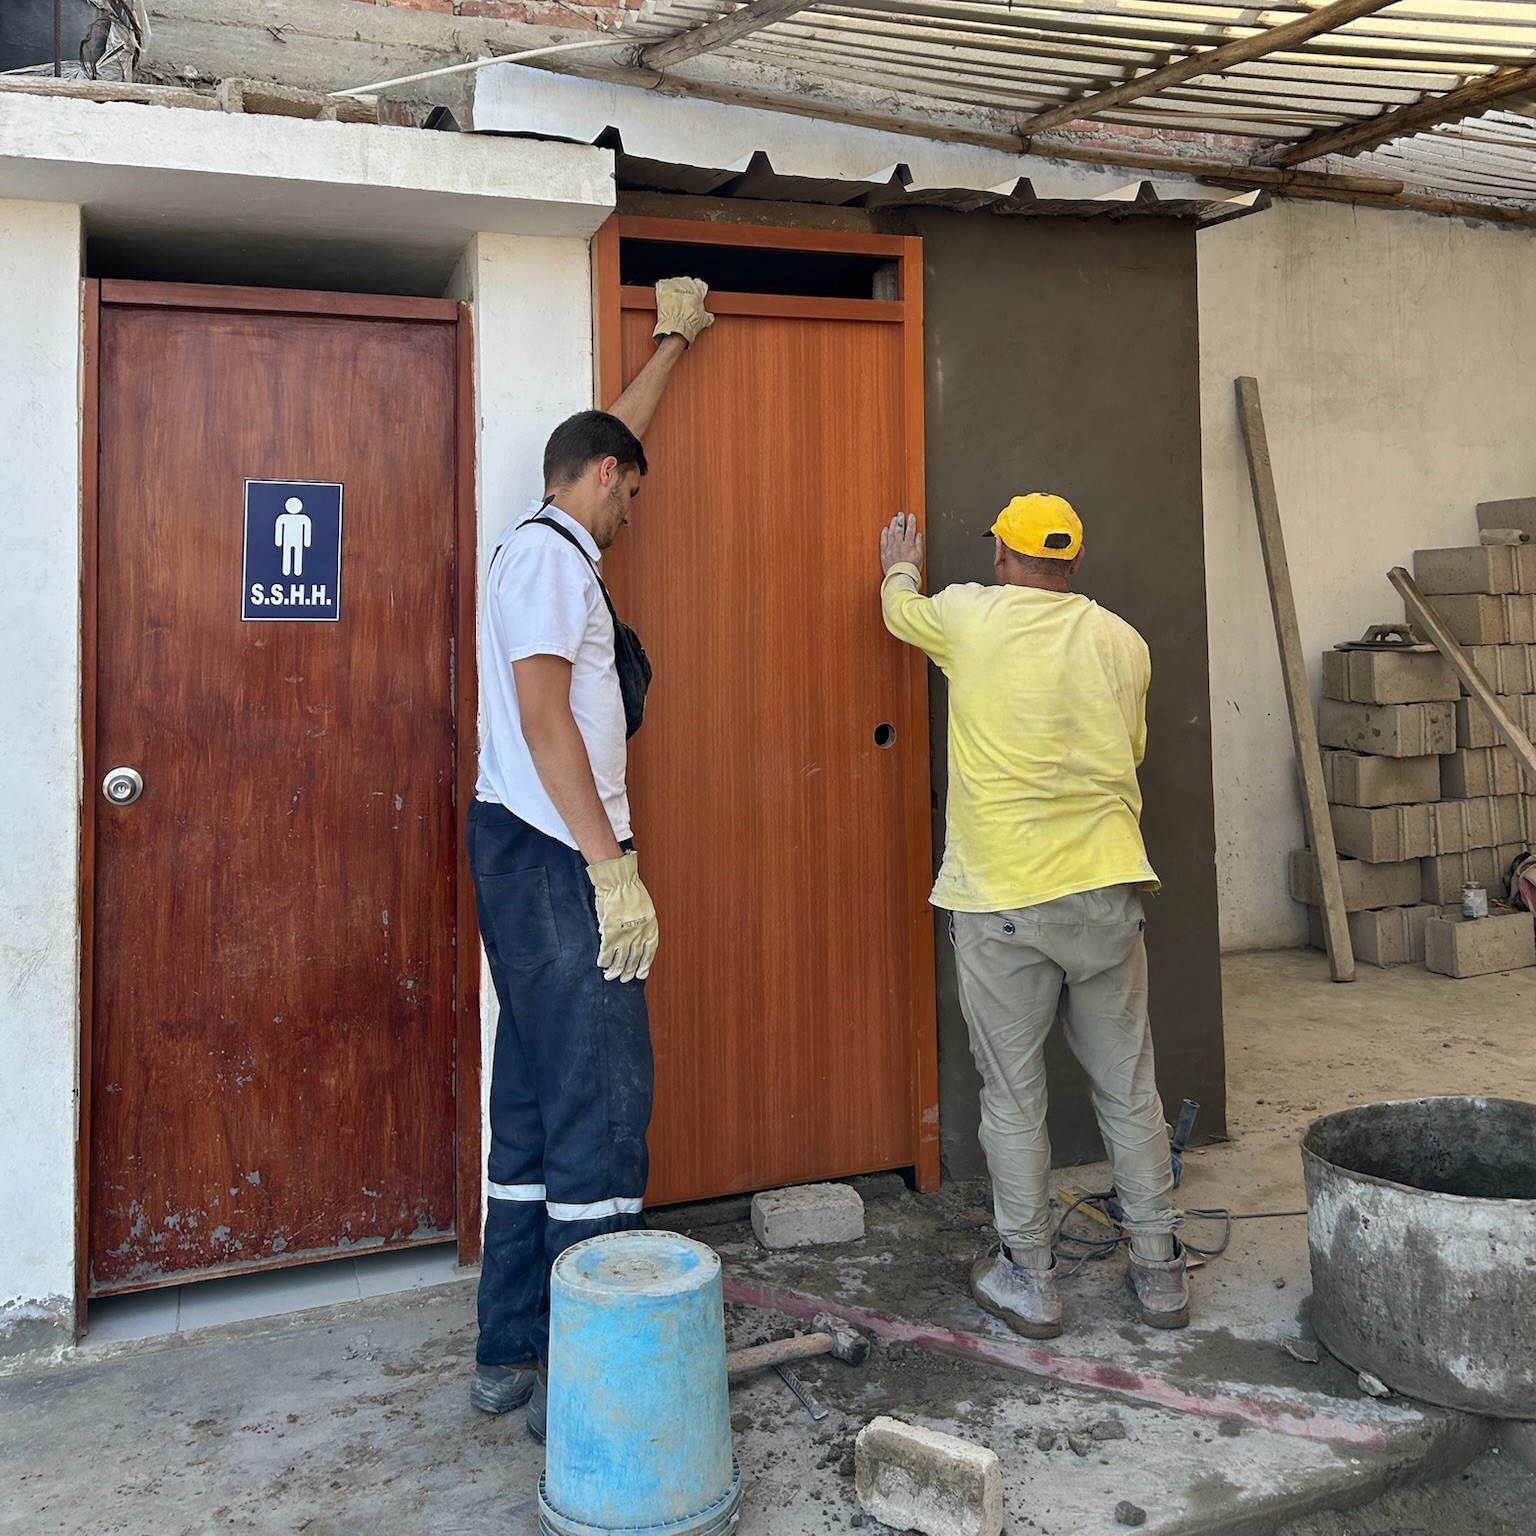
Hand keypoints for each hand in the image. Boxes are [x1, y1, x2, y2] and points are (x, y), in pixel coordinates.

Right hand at [586, 851, 658, 983]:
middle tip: (623, 979)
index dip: (645, 965)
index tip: (641, 974)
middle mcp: (640, 933)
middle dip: (628, 971)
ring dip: (615, 970)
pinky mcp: (610, 932)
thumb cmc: (631, 891)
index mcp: (651, 927)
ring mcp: (625, 934)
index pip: (649, 952)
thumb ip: (641, 926)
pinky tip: (601, 964)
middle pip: (634, 959)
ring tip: (610, 976)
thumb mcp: (645, 910)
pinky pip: (606, 952)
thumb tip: (632, 941)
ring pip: (621, 959)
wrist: (619, 881)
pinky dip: (604, 960)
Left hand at [653, 277, 713, 347]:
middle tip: (682, 302)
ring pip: (673, 282)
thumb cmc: (689, 323)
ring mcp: (674, 284)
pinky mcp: (663, 287)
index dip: (697, 291)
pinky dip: (661, 290)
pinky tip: (662, 298)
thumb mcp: (703, 321)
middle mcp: (687, 283)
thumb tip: (710, 317)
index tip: (695, 298)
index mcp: (699, 289)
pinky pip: (661, 284)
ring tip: (671, 302)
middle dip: (684, 289)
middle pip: (686, 282)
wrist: (676, 327)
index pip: (700, 284)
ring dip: (672, 290)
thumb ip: (707, 315)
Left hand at [881, 512, 923, 574]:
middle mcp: (899, 545)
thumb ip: (918, 544)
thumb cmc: (911, 570)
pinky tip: (885, 529)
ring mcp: (891, 549)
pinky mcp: (884, 554)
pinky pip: (883, 541)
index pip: (910, 530)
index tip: (911, 516)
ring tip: (894, 519)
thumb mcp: (920, 556)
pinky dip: (884, 534)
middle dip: (900, 521)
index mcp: (909, 545)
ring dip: (892, 525)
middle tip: (901, 514)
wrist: (901, 578)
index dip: (911, 522)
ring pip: (891, 534)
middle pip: (899, 530)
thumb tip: (918, 535)